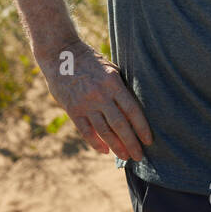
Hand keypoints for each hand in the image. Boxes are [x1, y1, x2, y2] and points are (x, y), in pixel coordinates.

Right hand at [41, 38, 153, 161]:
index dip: (141, 127)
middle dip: (131, 142)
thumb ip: (120, 88)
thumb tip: (134, 110)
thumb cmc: (91, 61)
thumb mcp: (110, 68)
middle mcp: (100, 95)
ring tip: (125, 156)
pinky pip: (86, 131)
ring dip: (116, 146)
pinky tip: (104, 151)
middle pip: (120, 124)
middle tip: (139, 156)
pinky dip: (95, 143)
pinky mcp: (72, 109)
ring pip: (104, 131)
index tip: (148, 140)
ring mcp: (85, 103)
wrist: (61, 54)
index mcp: (113, 83)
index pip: (132, 110)